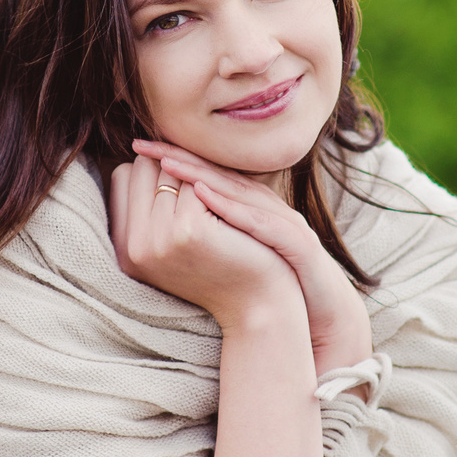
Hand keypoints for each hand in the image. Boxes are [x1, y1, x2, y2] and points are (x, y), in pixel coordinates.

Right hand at [107, 154, 301, 331]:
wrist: (258, 305)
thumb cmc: (223, 264)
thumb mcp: (178, 237)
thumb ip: (157, 203)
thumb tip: (148, 149)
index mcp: (125, 247)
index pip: (123, 176)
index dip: (155, 169)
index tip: (184, 180)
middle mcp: (133, 246)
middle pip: (142, 167)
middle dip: (173, 164)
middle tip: (206, 186)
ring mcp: (158, 239)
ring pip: (170, 168)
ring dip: (196, 170)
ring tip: (220, 195)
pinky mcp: (188, 231)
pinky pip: (196, 181)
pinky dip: (215, 181)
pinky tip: (232, 199)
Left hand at [132, 140, 372, 378]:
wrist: (315, 312)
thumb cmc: (272, 281)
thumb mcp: (235, 251)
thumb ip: (210, 229)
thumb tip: (165, 217)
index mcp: (253, 206)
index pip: (212, 172)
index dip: (177, 157)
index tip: (141, 148)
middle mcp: (269, 206)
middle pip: (223, 173)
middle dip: (182, 156)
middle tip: (145, 144)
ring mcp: (285, 222)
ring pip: (241, 191)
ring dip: (202, 174)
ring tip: (168, 162)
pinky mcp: (298, 242)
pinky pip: (261, 222)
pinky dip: (231, 208)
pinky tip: (203, 197)